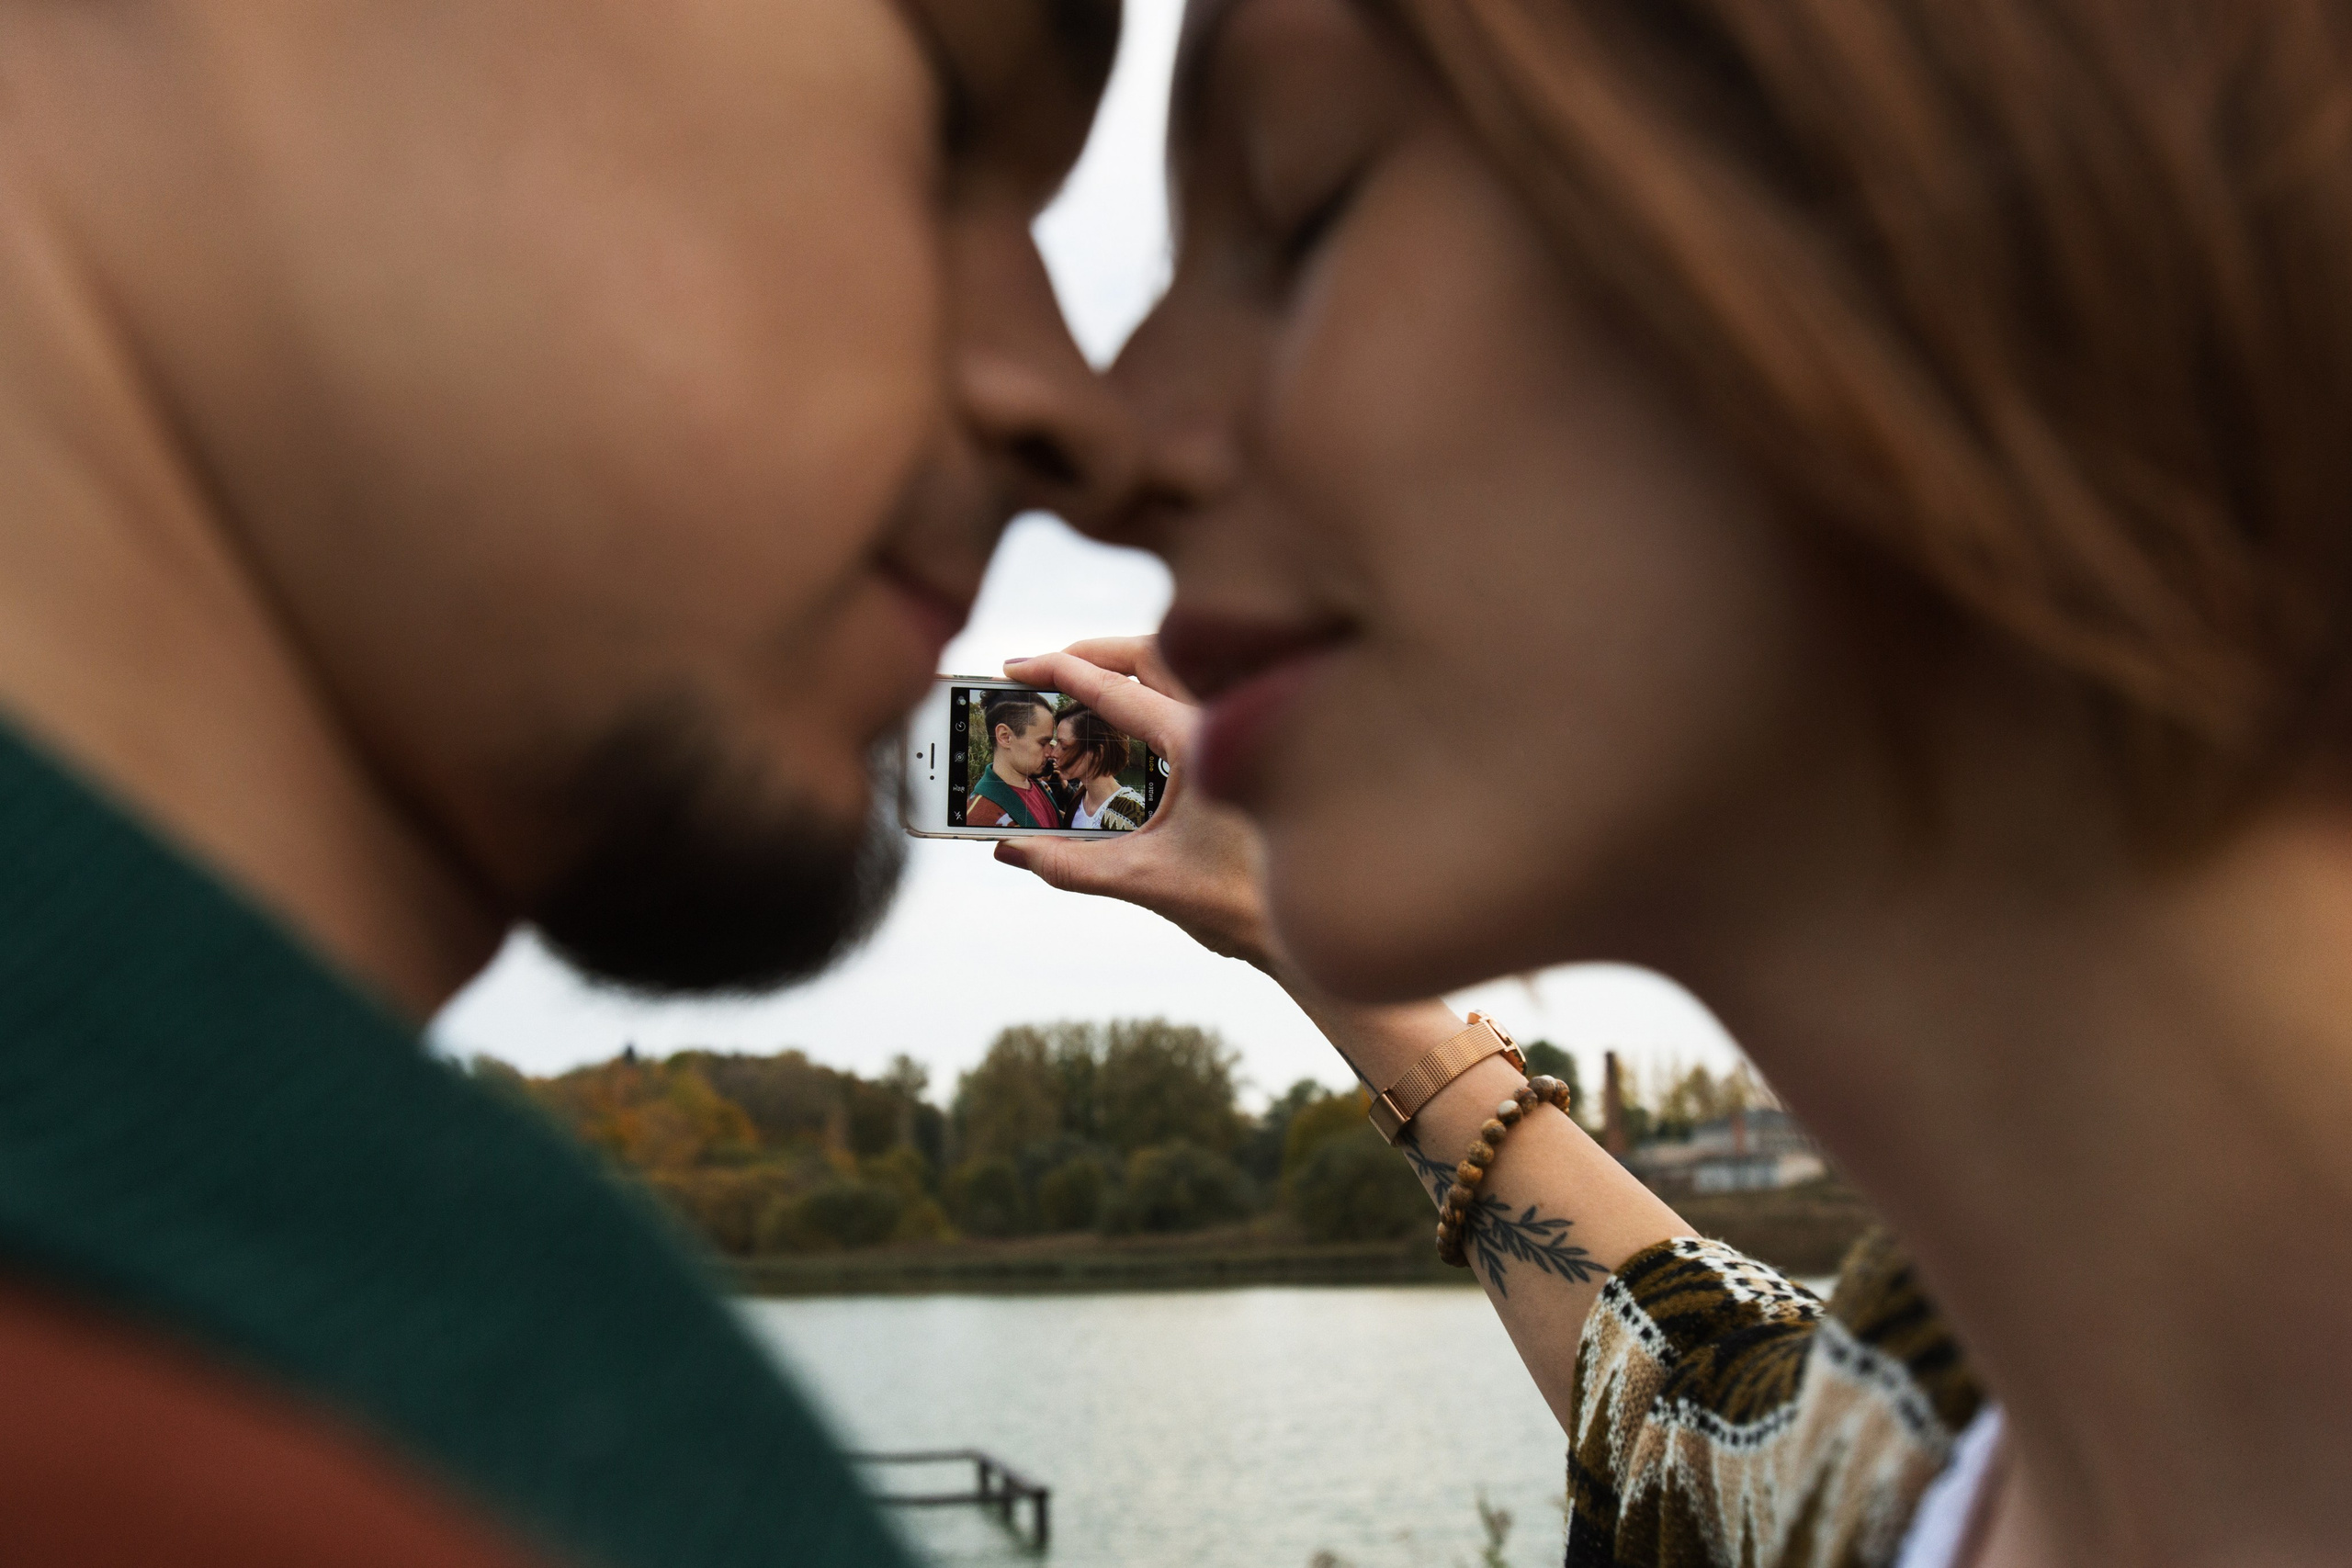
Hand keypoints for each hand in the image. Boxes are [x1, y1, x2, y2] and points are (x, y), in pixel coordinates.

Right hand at [993, 639, 1279, 968]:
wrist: (1304, 928)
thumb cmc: (1241, 902)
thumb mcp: (1144, 880)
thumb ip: (1070, 864)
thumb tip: (1009, 849)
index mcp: (1195, 739)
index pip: (1113, 686)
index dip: (1056, 670)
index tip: (1014, 668)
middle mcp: (1220, 723)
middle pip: (1149, 654)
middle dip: (1092, 654)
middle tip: (1044, 671)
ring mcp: (1236, 733)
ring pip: (1175, 672)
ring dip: (1126, 672)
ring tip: (1079, 692)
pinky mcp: (1243, 753)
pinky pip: (1189, 703)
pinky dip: (1151, 698)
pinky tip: (1126, 730)